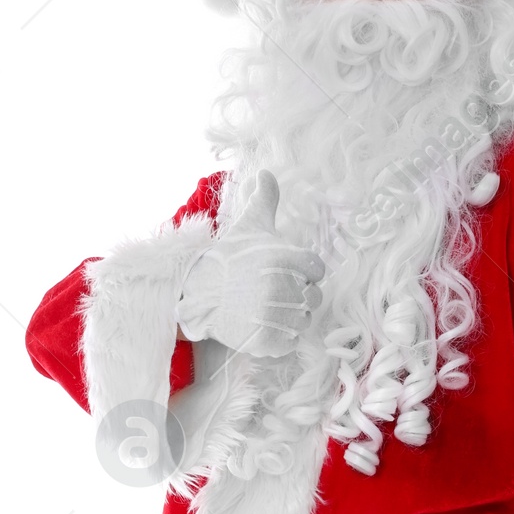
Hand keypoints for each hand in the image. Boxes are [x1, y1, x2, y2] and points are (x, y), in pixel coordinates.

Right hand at [178, 172, 324, 355]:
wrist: (197, 292)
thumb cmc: (228, 257)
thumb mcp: (248, 225)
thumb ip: (265, 199)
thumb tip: (266, 171)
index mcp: (284, 258)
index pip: (316, 269)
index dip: (303, 271)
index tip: (284, 270)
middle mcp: (281, 287)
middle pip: (314, 296)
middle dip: (298, 294)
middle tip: (273, 290)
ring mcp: (273, 316)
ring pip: (303, 320)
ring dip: (291, 316)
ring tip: (269, 307)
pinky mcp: (265, 341)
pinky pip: (290, 342)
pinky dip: (282, 337)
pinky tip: (266, 325)